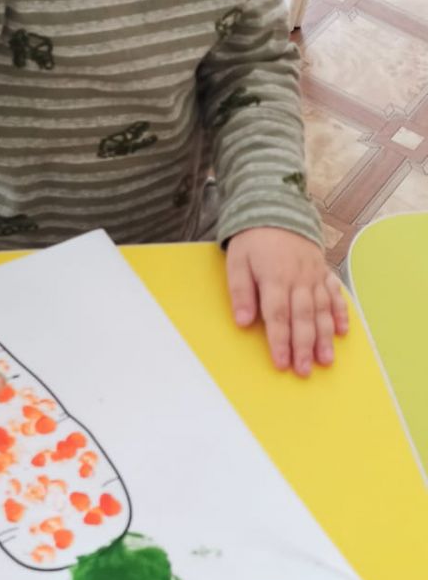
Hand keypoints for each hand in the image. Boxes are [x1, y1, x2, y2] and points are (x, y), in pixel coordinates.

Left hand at [225, 228, 348, 376]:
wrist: (277, 209)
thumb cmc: (252, 240)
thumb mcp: (236, 261)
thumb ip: (240, 292)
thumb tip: (242, 322)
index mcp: (275, 277)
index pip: (278, 315)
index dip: (280, 341)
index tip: (282, 364)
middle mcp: (299, 278)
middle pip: (303, 317)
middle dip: (304, 346)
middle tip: (305, 371)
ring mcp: (314, 275)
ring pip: (322, 310)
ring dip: (324, 336)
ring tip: (326, 360)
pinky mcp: (324, 271)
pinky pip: (335, 294)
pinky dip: (340, 313)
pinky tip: (343, 332)